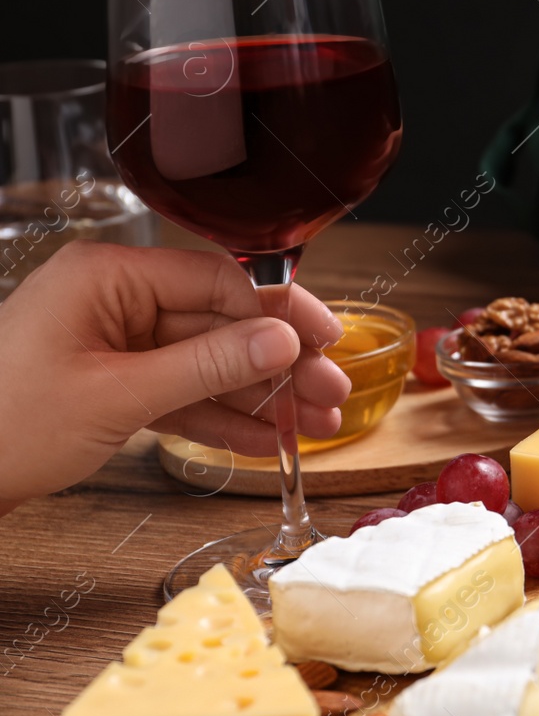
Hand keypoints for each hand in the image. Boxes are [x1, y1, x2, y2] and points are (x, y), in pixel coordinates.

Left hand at [0, 242, 350, 514]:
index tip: (325, 342)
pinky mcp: (113, 382)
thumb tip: (282, 341)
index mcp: (108, 276)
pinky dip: (224, 417)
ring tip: (313, 424)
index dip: (279, 311)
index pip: (218, 278)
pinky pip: (183, 392)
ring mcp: (114, 341)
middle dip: (280, 363)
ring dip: (262, 396)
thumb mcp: (117, 396)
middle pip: (222, 322)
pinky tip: (268, 439)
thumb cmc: (1, 426)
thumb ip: (207, 366)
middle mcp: (115, 299)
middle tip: (330, 392)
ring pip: (210, 362)